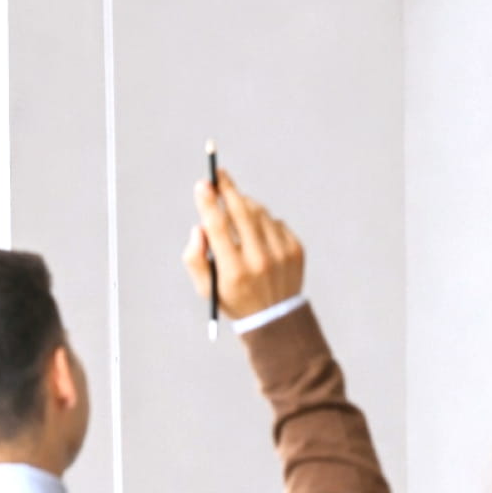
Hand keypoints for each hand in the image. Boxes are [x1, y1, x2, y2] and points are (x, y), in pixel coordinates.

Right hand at [183, 169, 304, 319]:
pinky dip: (263, 222)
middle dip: (228, 189)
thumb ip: (194, 257)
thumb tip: (200, 226)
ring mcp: (281, 254)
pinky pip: (275, 222)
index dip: (209, 202)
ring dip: (244, 206)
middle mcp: (260, 260)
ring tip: (235, 211)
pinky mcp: (296, 249)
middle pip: (241, 212)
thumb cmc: (233, 298)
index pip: (218, 227)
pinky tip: (257, 235)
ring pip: (259, 213)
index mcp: (234, 270)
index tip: (203, 183)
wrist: (276, 317)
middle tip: (218, 175)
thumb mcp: (206, 287)